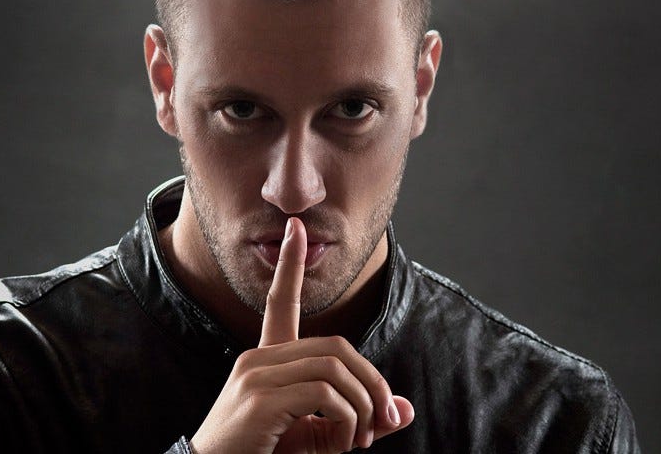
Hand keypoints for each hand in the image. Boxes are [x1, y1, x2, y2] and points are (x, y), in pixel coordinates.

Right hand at [190, 217, 414, 453]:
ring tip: (358, 441)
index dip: (290, 265)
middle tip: (382, 422)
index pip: (279, 302)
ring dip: (362, 407)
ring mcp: (256, 376)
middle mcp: (258, 358)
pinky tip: (340, 444)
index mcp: (267, 360)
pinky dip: (347, 420)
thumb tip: (404, 411)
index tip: (296, 228)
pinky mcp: (260, 399)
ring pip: (335, 368)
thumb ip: (359, 420)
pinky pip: (324, 393)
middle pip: (336, 346)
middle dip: (371, 382)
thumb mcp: (319, 437)